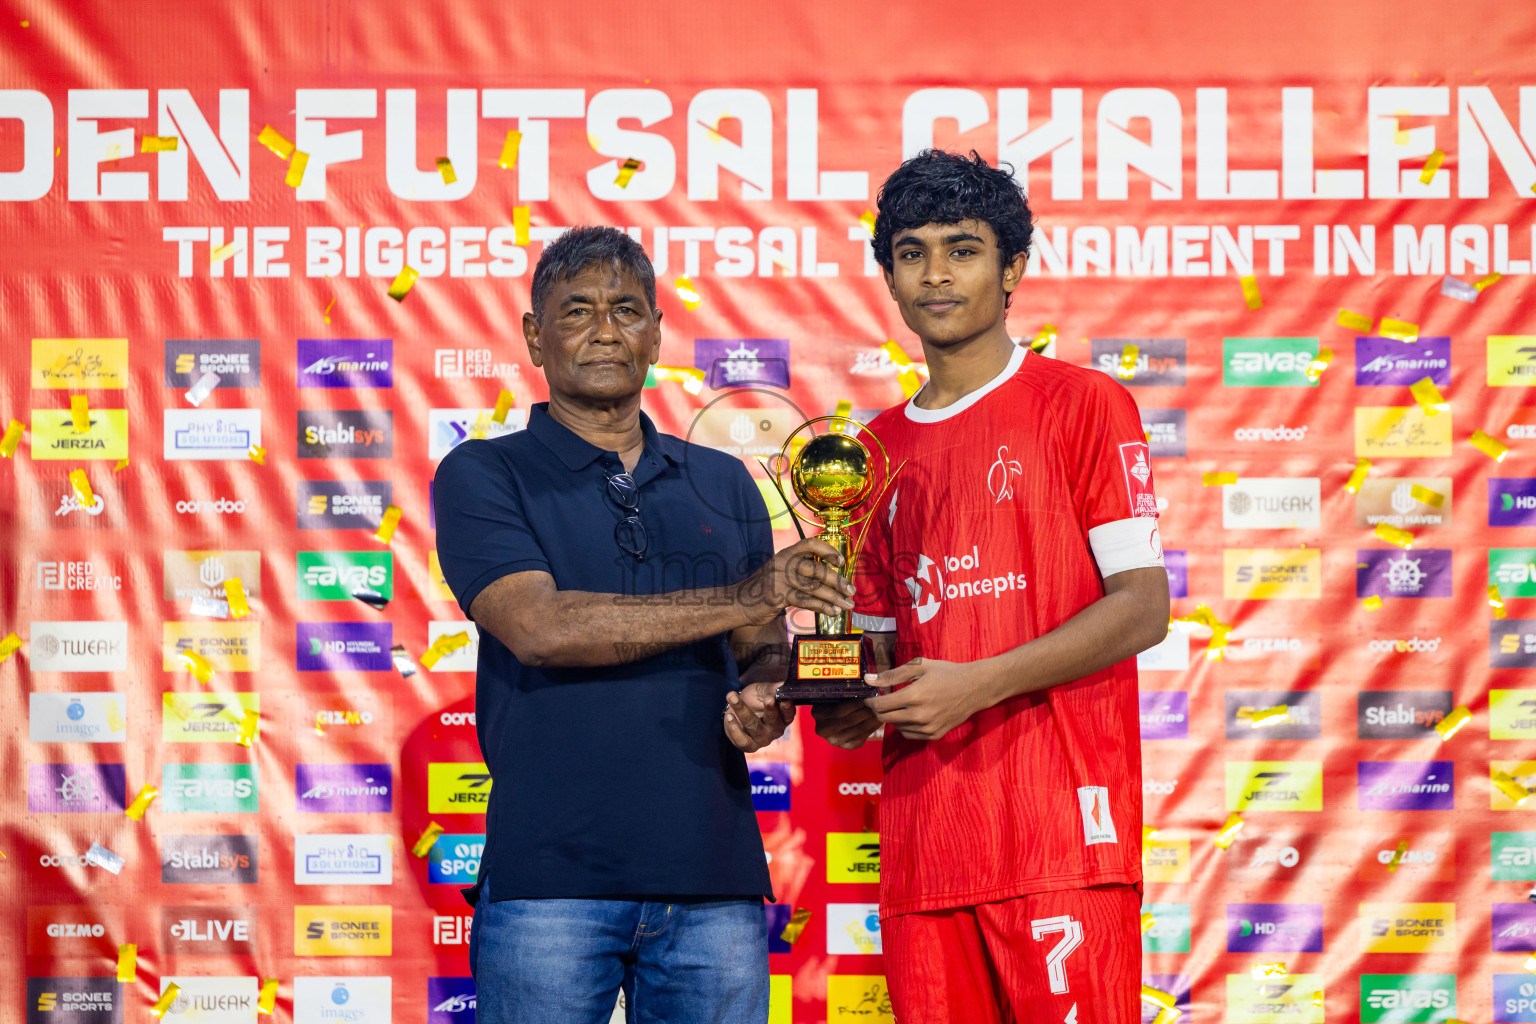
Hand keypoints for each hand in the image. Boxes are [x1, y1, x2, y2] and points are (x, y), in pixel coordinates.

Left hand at [723, 681, 796, 752]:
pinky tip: (729, 716)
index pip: (789, 714)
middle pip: (775, 722)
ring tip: (732, 697)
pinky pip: (742, 740)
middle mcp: (776, 730)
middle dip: (771, 710)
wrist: (737, 709)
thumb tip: (782, 685)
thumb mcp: (763, 690)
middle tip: (769, 698)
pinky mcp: (749, 746)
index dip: (787, 708)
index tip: (784, 699)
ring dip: (743, 711)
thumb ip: (772, 689)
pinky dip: (734, 728)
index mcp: (783, 716)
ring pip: (754, 727)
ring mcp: (763, 739)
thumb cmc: (754, 699)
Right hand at [736, 537, 855, 625]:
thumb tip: (830, 578)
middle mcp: (783, 563)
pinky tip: (833, 612)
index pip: (809, 544)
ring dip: (834, 597)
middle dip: (837, 581)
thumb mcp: (779, 572)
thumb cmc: (763, 589)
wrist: (737, 603)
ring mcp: (780, 580)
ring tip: (847, 605)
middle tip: (851, 591)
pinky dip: (822, 607)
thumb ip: (799, 571)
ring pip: (813, 587)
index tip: (841, 561)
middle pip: (816, 569)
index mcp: (785, 554)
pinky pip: (805, 601)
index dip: (827, 550)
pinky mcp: (777, 596)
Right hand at [811, 699, 881, 748]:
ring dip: (871, 719)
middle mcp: (823, 729)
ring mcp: (834, 740)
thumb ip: (843, 692)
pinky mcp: (846, 746)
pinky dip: (872, 728)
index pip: (840, 711)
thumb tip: (864, 683)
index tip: (868, 696)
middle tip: (878, 703)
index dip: (856, 704)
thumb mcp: (834, 695)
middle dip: (866, 711)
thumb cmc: (836, 702)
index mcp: (818, 713)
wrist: (834, 720)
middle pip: (850, 720)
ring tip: (881, 710)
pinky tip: (878, 720)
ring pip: (858, 729)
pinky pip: (862, 737)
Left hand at [865, 658, 995, 740]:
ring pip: (896, 727)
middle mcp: (919, 716)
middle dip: (878, 709)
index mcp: (914, 696)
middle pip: (885, 718)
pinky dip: (904, 726)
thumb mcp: (919, 666)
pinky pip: (909, 734)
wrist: (974, 688)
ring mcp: (927, 728)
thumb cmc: (946, 673)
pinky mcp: (934, 735)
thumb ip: (893, 674)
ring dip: (892, 717)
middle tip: (880, 700)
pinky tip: (909, 714)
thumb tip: (869, 680)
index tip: (869, 696)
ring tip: (898, 704)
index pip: (881, 705)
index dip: (870, 701)